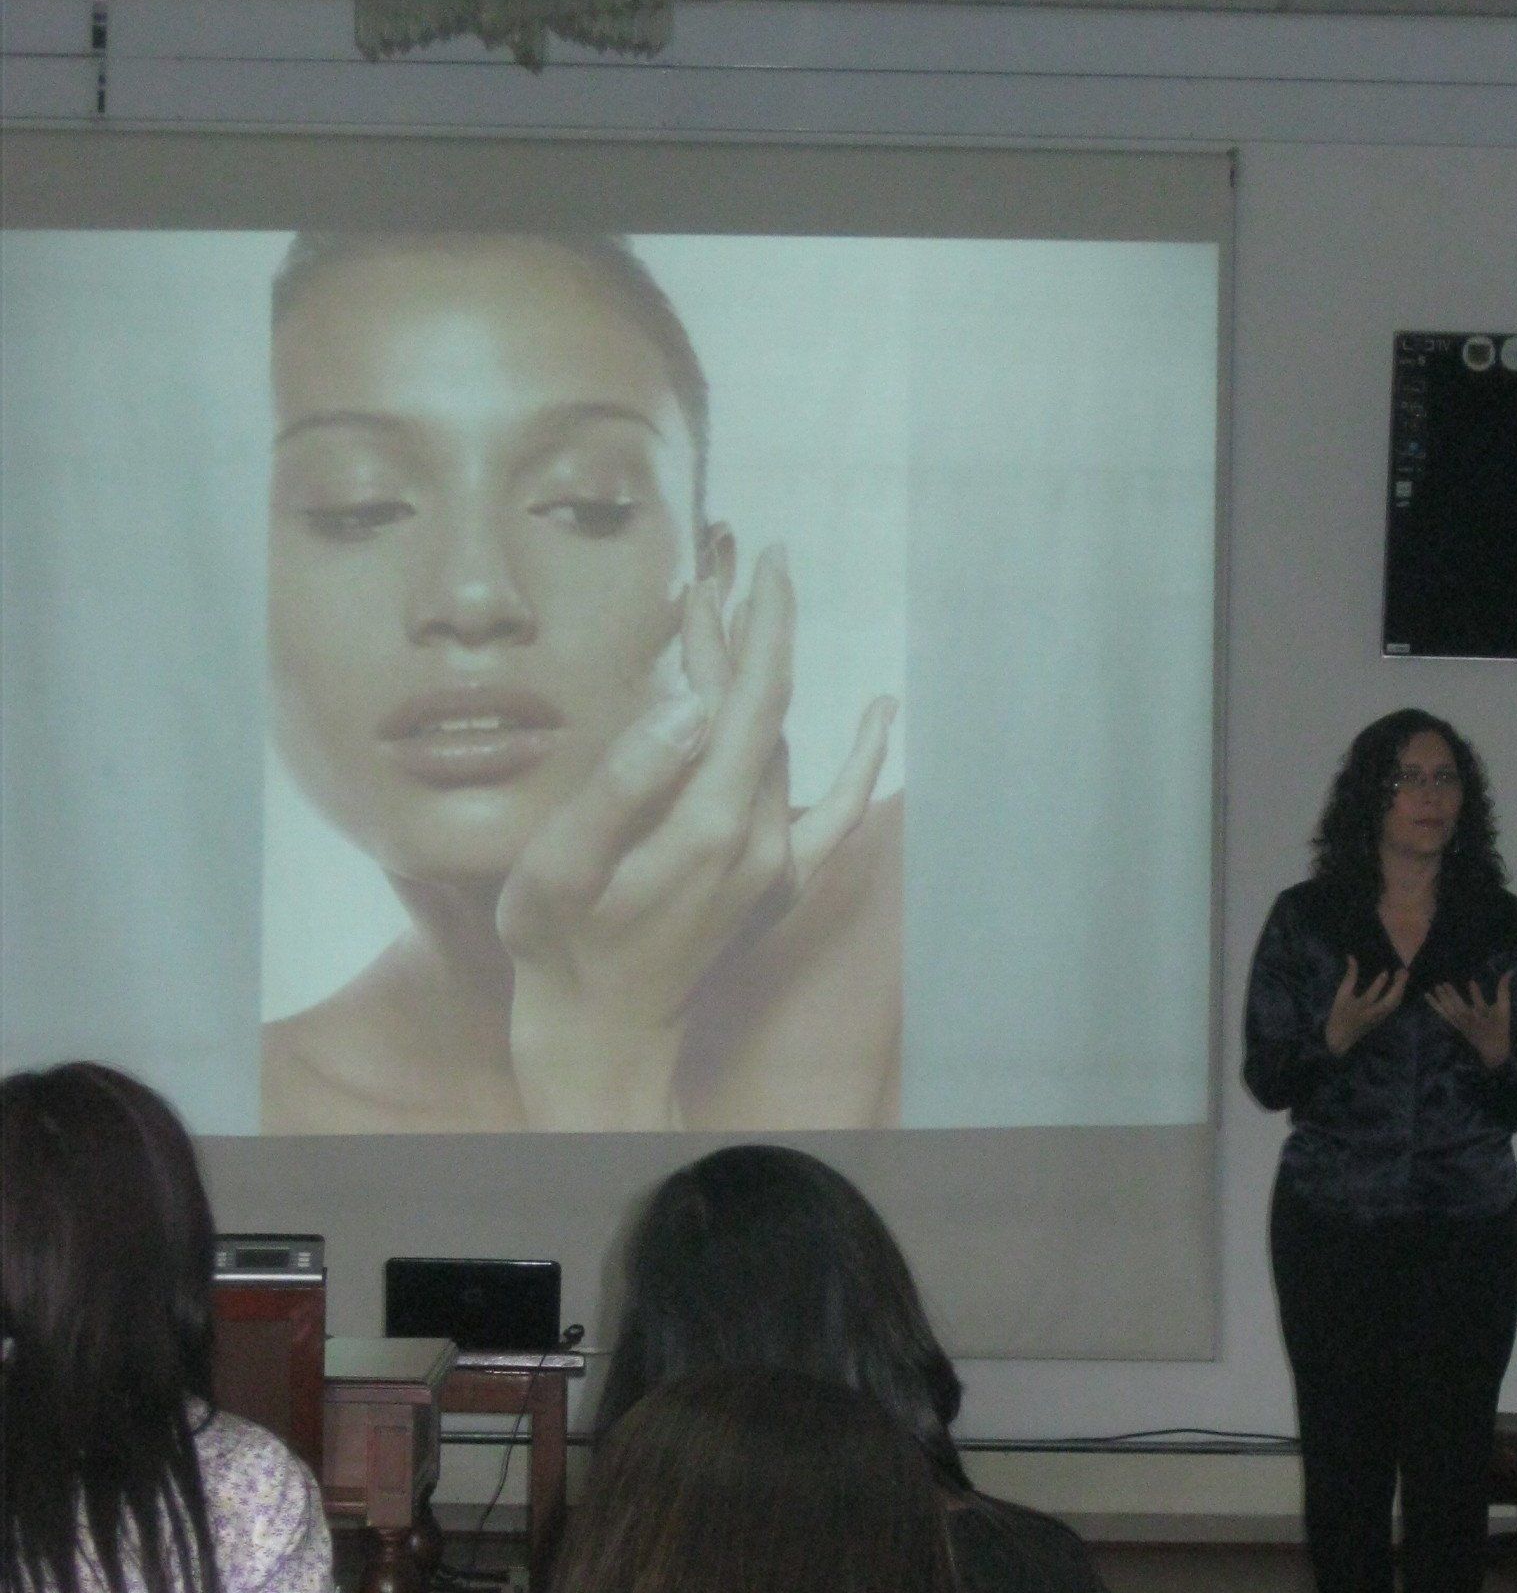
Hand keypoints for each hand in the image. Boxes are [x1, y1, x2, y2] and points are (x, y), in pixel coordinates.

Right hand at [495, 547, 894, 1126]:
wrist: (601, 1037)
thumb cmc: (562, 947)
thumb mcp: (563, 863)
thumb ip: (626, 783)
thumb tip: (689, 707)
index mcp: (710, 821)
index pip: (751, 695)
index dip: (758, 621)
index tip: (758, 555)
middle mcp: (759, 836)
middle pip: (764, 709)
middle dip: (748, 630)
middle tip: (729, 558)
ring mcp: (775, 862)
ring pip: (779, 743)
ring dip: (761, 677)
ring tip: (734, 615)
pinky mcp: (776, 882)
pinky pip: (836, 808)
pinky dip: (859, 758)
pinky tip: (879, 713)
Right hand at [1324, 955, 1408, 1056]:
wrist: (1340, 1039)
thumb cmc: (1339, 1015)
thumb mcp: (1341, 995)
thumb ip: (1349, 976)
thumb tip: (1351, 957)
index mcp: (1359, 1008)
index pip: (1371, 996)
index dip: (1379, 984)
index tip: (1386, 971)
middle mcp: (1372, 1014)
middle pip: (1389, 1002)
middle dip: (1398, 987)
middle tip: (1403, 971)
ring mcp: (1379, 1017)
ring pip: (1394, 1004)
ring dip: (1400, 989)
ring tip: (1403, 974)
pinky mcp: (1383, 1019)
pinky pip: (1394, 1006)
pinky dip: (1398, 994)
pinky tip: (1400, 985)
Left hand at [1427, 971, 1512, 1068]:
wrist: (1492, 1051)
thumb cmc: (1500, 1029)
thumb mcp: (1505, 1010)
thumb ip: (1504, 990)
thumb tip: (1510, 971)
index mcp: (1485, 1018)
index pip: (1480, 1006)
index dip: (1476, 995)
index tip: (1471, 982)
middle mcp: (1470, 1022)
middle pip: (1460, 1009)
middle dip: (1452, 997)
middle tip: (1444, 984)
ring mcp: (1460, 1024)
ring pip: (1449, 1012)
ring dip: (1442, 1000)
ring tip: (1436, 987)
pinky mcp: (1454, 1025)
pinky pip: (1443, 1015)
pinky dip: (1435, 1005)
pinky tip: (1428, 996)